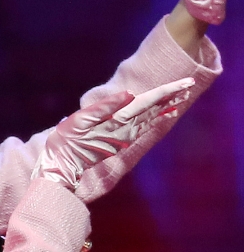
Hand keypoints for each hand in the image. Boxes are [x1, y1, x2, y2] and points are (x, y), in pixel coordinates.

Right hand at [32, 80, 193, 202]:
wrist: (61, 168)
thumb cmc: (65, 142)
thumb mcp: (79, 120)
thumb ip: (104, 107)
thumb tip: (129, 94)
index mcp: (116, 121)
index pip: (147, 102)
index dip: (167, 91)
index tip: (185, 83)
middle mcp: (124, 130)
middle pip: (153, 109)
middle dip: (171, 96)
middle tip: (190, 84)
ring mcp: (123, 137)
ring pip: (151, 118)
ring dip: (166, 106)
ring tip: (182, 95)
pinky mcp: (119, 142)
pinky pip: (143, 128)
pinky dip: (156, 118)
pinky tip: (164, 114)